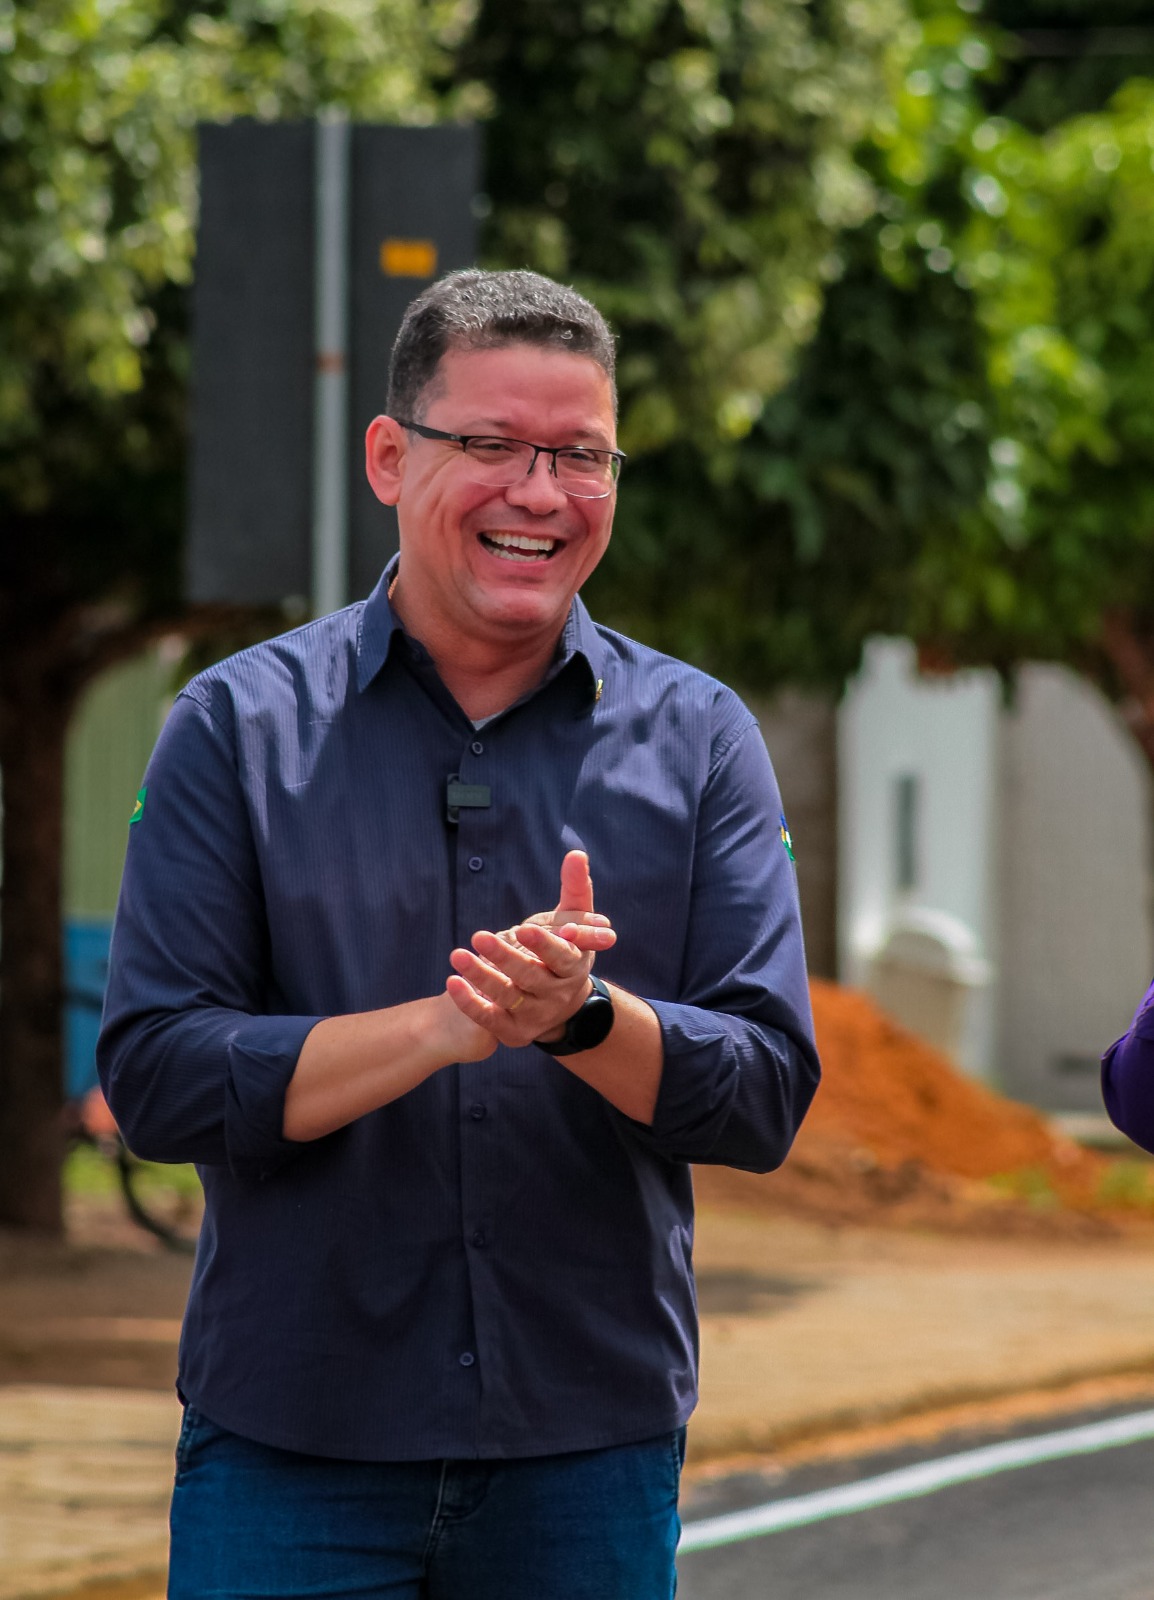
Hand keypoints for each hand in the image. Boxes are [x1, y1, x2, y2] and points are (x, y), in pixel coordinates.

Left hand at [444, 851, 615, 1047]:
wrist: (561, 1005)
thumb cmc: (564, 951)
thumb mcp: (574, 921)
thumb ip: (575, 888)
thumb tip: (576, 852)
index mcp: (574, 966)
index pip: (563, 957)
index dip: (545, 945)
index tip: (524, 928)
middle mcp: (557, 994)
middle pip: (531, 976)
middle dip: (506, 957)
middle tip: (480, 936)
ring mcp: (536, 1015)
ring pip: (507, 996)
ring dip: (481, 976)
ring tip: (457, 955)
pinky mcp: (513, 1031)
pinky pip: (489, 1018)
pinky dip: (470, 1002)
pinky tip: (452, 982)